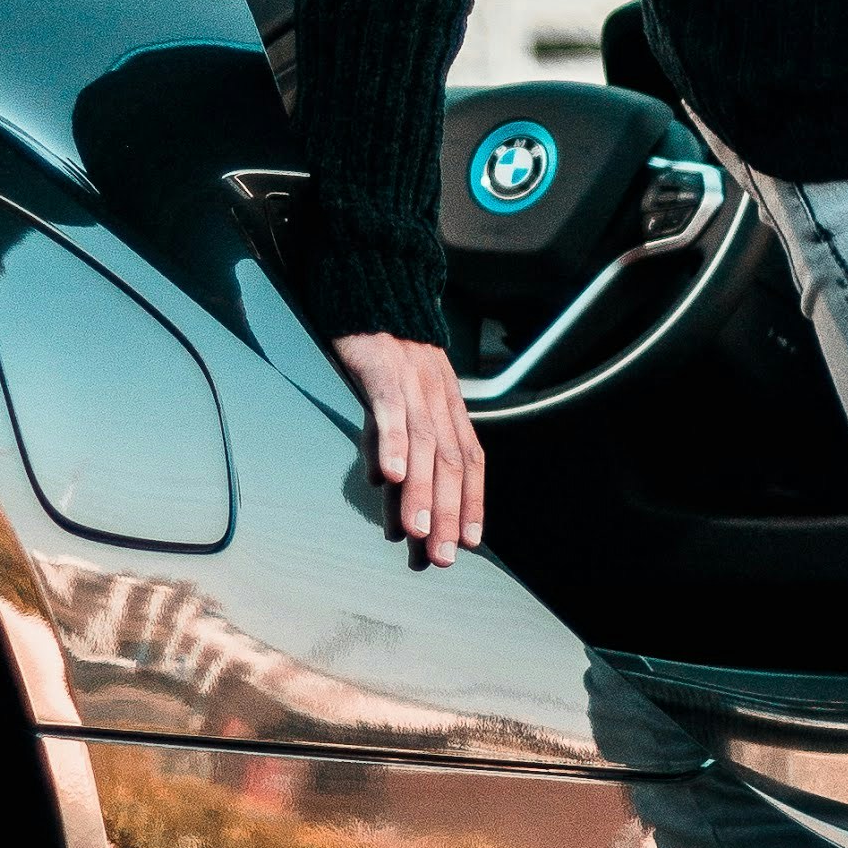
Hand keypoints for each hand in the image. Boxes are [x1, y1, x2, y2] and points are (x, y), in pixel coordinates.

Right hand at [332, 331, 485, 570]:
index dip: (472, 502)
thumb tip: (390, 493)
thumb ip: (399, 444)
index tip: (469, 543)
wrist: (375, 290)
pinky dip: (390, 444)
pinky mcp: (383, 371)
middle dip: (447, 513)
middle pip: (450, 463)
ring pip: (423, 445)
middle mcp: (439, 399)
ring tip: (413, 532)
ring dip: (419, 491)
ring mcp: (414, 385)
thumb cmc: (388, 352)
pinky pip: (390, 411)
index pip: (470, 461)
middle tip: (440, 557)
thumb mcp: (403, 398)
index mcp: (449, 406)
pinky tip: (384, 477)